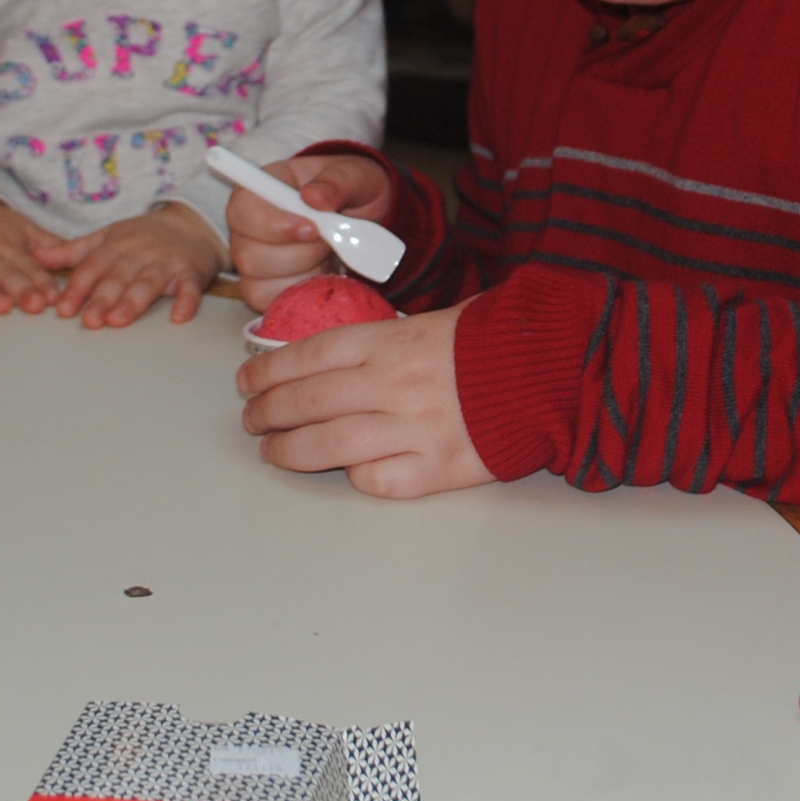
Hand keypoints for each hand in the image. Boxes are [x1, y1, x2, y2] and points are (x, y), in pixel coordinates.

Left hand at [27, 204, 225, 328]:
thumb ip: (73, 251)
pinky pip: (190, 288)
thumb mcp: (107, 237)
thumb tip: (36, 257)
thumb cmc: (143, 236)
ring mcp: (166, 263)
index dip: (78, 288)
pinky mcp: (191, 273)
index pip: (93, 267)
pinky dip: (186, 301)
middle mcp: (139, 253)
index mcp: (116, 245)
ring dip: (134, 301)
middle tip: (89, 320)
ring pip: (148, 283)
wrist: (191, 224)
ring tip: (119, 320)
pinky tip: (178, 316)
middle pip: (118, 277)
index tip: (63, 308)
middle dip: (102, 298)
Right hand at [225, 153, 390, 305]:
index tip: (312, 229)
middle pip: (247, 255)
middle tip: (329, 241)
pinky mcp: (265, 289)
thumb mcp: (353, 175)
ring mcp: (253, 261)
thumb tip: (313, 196)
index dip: (272, 225)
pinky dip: (302, 295)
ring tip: (328, 254)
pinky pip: (270, 303)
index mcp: (260, 190)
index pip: (242, 210)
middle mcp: (248, 228)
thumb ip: (336, 181)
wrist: (362, 217)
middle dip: (300, 255)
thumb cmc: (349, 189)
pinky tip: (322, 275)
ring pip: (258, 284)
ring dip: (305, 274)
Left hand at [236, 302, 492, 496]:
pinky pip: (376, 479)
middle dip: (267, 413)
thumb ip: (380, 341)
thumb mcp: (432, 321)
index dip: (268, 371)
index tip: (247, 382)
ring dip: (289, 451)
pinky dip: (356, 476)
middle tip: (251, 421)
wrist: (552, 371)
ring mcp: (413, 428)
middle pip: (307, 402)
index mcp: (390, 340)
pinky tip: (348, 470)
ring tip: (273, 452)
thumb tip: (327, 358)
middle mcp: (393, 383)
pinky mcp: (437, 468)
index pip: (307, 356)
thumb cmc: (493, 344)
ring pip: (327, 445)